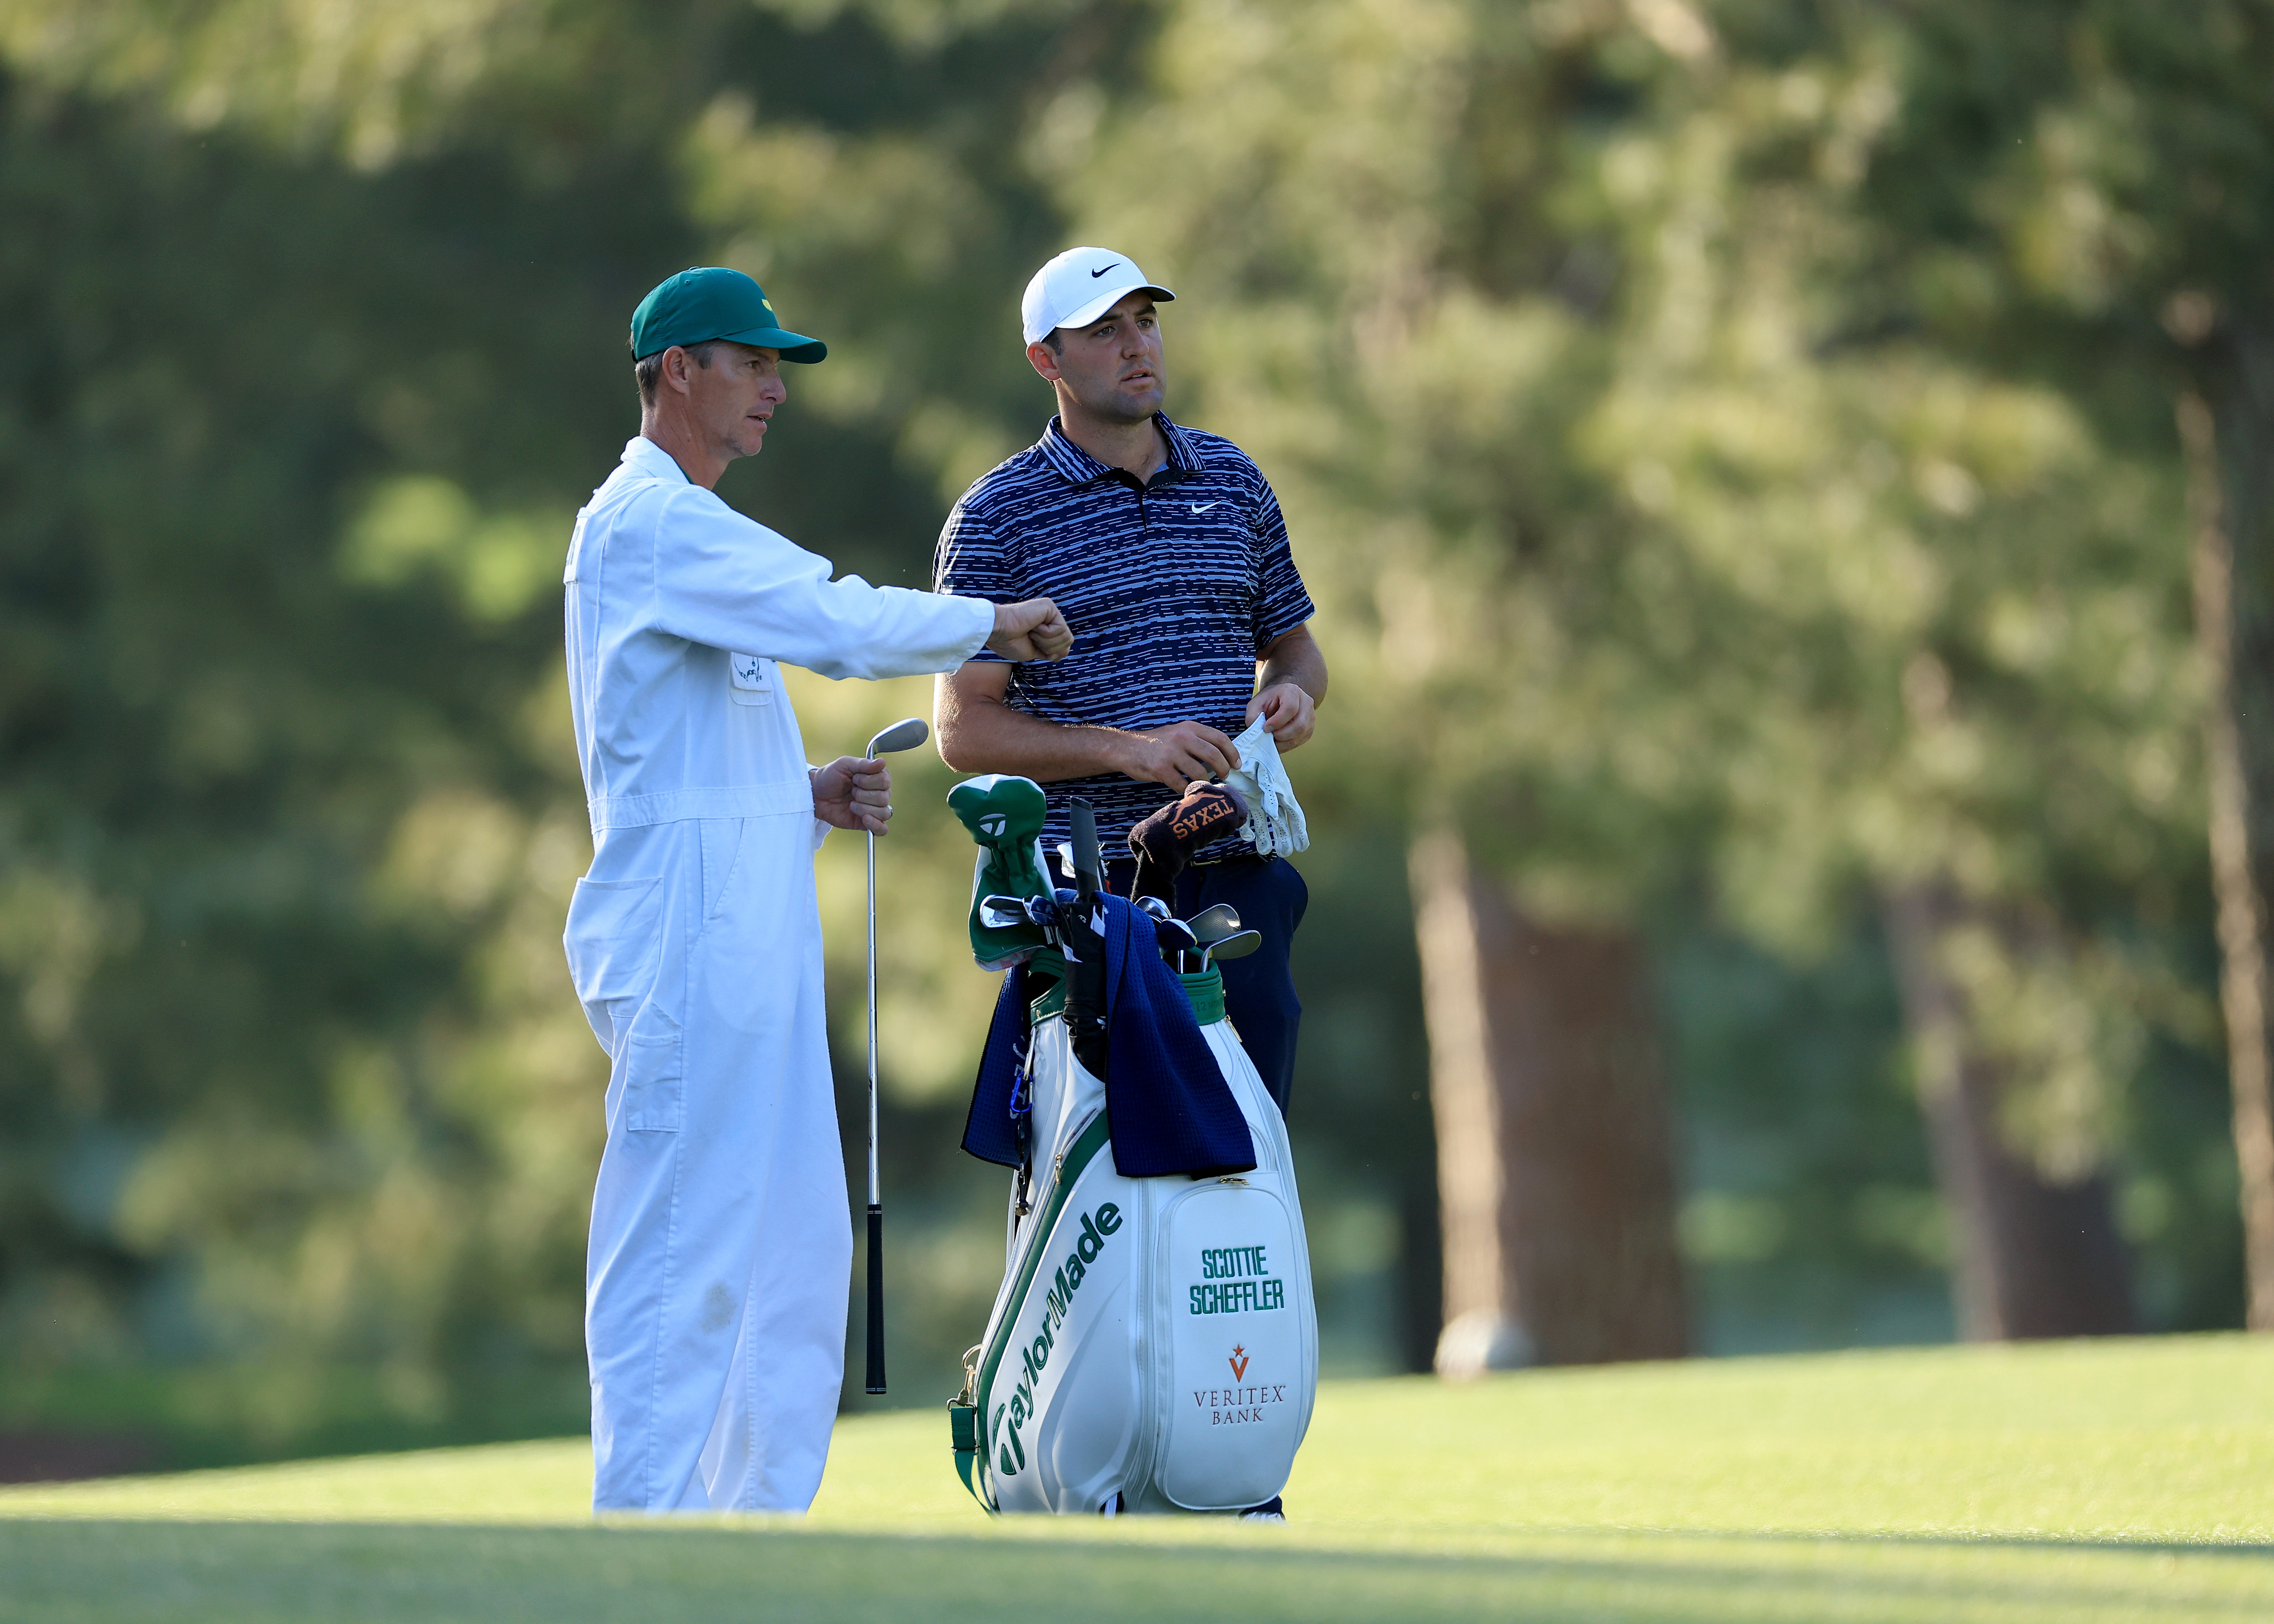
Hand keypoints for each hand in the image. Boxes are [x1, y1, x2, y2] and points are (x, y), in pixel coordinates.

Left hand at [811, 755, 891, 833]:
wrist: (815, 795)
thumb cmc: (830, 777)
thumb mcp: (844, 764)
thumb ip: (864, 764)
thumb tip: (882, 762)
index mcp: (876, 777)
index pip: (885, 781)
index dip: (869, 781)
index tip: (854, 779)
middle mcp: (879, 793)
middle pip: (884, 798)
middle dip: (863, 795)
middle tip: (850, 792)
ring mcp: (874, 809)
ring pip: (884, 813)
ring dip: (865, 808)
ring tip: (851, 805)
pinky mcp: (867, 823)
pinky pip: (882, 829)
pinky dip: (876, 825)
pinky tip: (865, 819)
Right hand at [987, 597, 1073, 661]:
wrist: (998, 632)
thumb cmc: (1009, 642)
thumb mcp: (1034, 652)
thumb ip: (1050, 651)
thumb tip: (1065, 652)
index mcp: (1046, 628)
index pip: (1064, 645)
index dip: (1053, 652)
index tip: (1035, 647)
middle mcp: (1050, 618)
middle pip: (1068, 641)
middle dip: (1050, 647)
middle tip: (1031, 639)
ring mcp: (1050, 611)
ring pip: (1066, 636)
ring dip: (1046, 641)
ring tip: (1031, 633)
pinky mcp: (1049, 606)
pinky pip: (1060, 629)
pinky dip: (1045, 634)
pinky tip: (1033, 626)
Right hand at [1115, 721, 1239, 791]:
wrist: (1127, 748)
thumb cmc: (1156, 743)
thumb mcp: (1178, 733)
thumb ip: (1197, 741)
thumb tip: (1222, 757)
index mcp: (1189, 727)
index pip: (1219, 738)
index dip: (1232, 752)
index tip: (1237, 764)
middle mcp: (1182, 737)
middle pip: (1213, 755)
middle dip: (1223, 769)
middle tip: (1225, 777)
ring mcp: (1171, 753)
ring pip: (1199, 772)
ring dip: (1205, 782)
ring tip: (1205, 785)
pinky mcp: (1161, 769)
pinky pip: (1182, 784)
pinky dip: (1187, 790)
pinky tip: (1187, 790)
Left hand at [1245, 682, 1315, 750]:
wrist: (1280, 699)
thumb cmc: (1269, 700)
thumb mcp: (1256, 704)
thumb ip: (1252, 716)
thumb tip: (1255, 732)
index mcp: (1292, 692)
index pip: (1290, 708)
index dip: (1277, 721)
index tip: (1266, 728)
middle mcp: (1306, 703)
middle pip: (1299, 725)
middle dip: (1281, 735)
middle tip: (1269, 736)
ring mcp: (1310, 716)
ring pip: (1301, 734)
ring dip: (1284, 742)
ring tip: (1271, 740)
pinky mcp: (1310, 728)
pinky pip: (1300, 741)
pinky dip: (1287, 745)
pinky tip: (1278, 742)